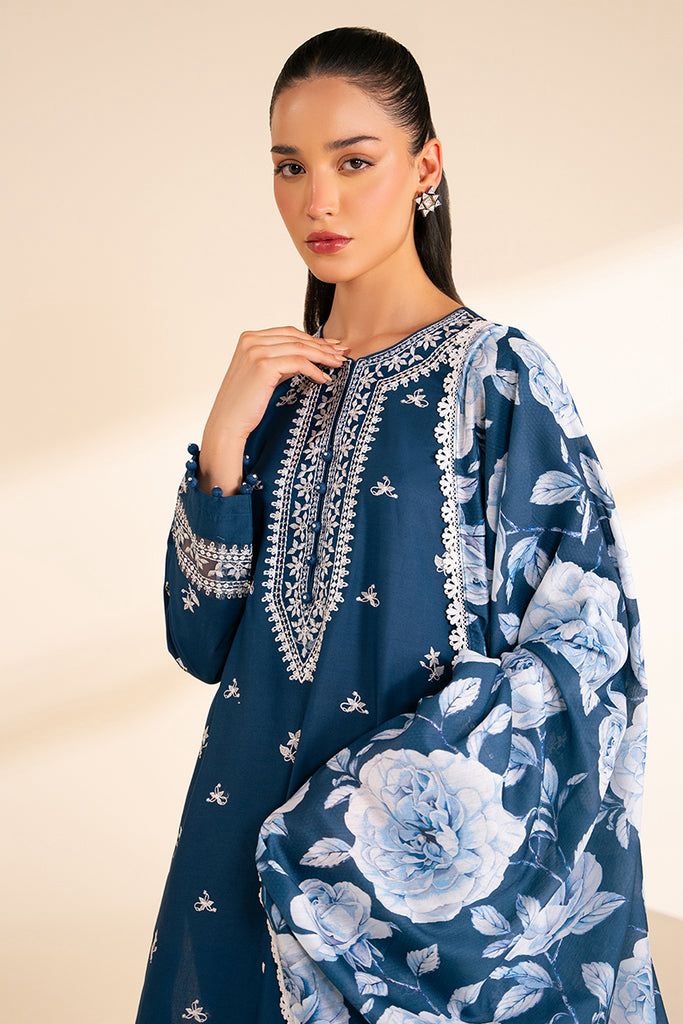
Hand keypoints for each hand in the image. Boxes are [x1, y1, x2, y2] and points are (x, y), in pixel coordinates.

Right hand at [197, 326, 349, 493]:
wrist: (227, 424)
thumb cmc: (245, 404)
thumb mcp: (264, 376)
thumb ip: (282, 362)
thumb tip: (308, 357)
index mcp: (249, 338)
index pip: (289, 333)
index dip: (313, 339)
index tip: (333, 346)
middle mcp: (251, 340)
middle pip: (296, 338)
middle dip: (322, 345)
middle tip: (343, 353)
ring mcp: (256, 351)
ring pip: (300, 348)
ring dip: (323, 356)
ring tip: (339, 364)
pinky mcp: (263, 365)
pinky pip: (298, 362)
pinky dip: (315, 369)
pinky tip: (324, 378)